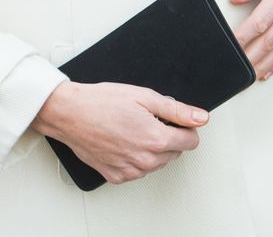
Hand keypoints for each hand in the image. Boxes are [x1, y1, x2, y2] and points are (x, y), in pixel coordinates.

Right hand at [31, 81, 207, 183]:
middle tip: (147, 118)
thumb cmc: (102, 102)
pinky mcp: (117, 176)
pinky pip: (138, 170)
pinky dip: (136, 157)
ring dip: (152, 148)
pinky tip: (123, 140)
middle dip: (168, 136)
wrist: (71, 113)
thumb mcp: (144, 96)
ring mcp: (130, 171)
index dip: (185, 127)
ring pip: (157, 163)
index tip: (173, 119)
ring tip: (133, 127)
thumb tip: (201, 118)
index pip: (190, 141)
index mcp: (155, 139)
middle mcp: (145, 160)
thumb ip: (177, 110)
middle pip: (174, 153)